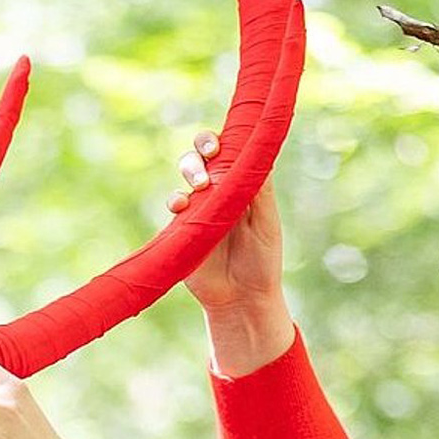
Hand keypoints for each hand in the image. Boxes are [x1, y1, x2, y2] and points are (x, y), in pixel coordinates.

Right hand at [169, 130, 294, 376]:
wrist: (242, 299)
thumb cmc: (262, 260)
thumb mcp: (265, 222)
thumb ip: (257, 189)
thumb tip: (253, 151)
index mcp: (243, 185)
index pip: (231, 150)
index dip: (224, 139)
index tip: (223, 142)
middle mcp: (219, 190)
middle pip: (203, 154)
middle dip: (202, 147)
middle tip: (210, 156)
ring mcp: (198, 206)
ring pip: (186, 173)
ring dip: (190, 170)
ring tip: (199, 187)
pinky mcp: (181, 225)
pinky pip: (174, 203)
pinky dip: (175, 199)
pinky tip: (181, 206)